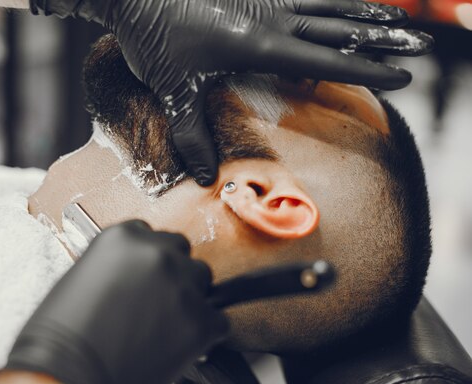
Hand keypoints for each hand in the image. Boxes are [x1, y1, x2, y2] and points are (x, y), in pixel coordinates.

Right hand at [5, 220, 228, 383]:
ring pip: (203, 281)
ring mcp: (181, 285)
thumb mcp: (79, 280)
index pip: (152, 235)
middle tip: (158, 301)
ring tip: (168, 325)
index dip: (149, 259)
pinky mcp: (200, 321)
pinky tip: (181, 346)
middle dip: (173, 273)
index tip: (146, 275)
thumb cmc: (61, 339)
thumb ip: (115, 268)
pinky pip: (218, 321)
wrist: (65, 379)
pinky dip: (204, 335)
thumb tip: (134, 278)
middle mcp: (156, 253)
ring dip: (191, 298)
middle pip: (182, 252)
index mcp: (122, 238)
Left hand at [32, 0, 432, 185]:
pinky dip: (330, 1)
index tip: (403, 73)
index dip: (366, 68)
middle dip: (382, 37)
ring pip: (327, 4)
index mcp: (259, 44)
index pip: (325, 60)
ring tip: (397, 18)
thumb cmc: (154, 39)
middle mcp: (270, 18)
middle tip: (418, 43)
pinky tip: (341, 5)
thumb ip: (191, 133)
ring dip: (364, 12)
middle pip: (339, 27)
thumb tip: (203, 176)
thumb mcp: (173, 90)